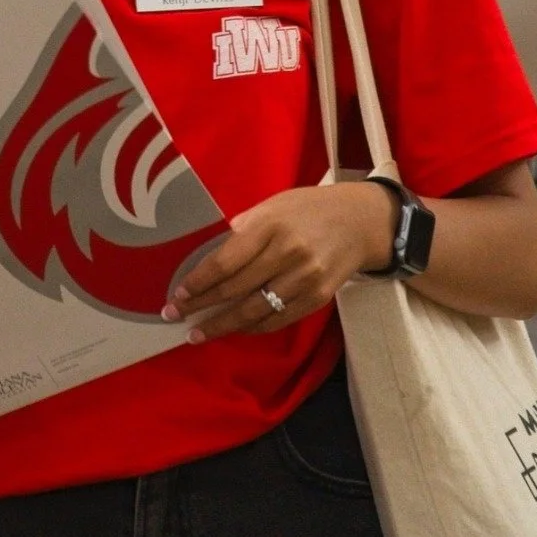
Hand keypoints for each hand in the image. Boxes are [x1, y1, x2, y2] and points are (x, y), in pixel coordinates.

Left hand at [162, 184, 394, 342]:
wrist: (361, 222)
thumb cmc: (310, 208)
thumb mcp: (274, 203)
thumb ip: (244, 227)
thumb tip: (211, 251)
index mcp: (271, 225)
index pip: (225, 261)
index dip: (199, 282)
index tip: (178, 294)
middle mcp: (287, 253)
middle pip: (235, 289)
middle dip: (201, 306)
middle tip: (174, 317)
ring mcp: (305, 279)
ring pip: (254, 311)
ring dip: (222, 325)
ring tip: (198, 333)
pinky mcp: (318, 298)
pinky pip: (278, 320)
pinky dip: (252, 327)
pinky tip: (234, 329)